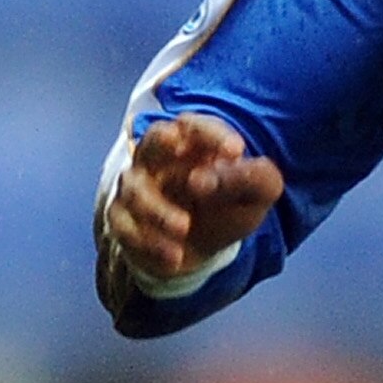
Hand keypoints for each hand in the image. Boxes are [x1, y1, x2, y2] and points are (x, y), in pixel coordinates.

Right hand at [102, 112, 283, 283]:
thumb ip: (254, 178)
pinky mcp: (124, 219)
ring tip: (184, 228)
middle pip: (153, 138)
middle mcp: (161, 159)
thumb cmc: (228, 208)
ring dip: (158, 210)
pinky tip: (174, 256)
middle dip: (164, 144)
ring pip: (135, 189)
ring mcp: (138, 187)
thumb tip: (210, 179)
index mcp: (195, 144)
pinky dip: (148, 242)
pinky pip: (124, 225)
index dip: (212, 134)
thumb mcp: (258, 194)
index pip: (196, 126)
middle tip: (184, 162)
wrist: (202, 251)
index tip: (236, 151)